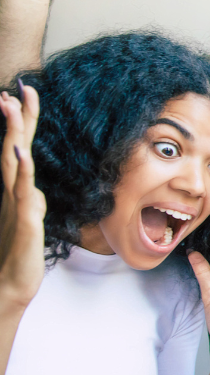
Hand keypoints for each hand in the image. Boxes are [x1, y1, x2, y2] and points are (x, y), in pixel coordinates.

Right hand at [0, 83, 45, 309]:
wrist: (10, 285)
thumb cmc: (18, 254)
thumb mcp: (28, 222)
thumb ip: (30, 203)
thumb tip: (35, 191)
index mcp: (14, 191)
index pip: (17, 149)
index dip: (21, 124)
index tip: (24, 96)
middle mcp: (11, 192)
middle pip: (13, 147)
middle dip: (17, 118)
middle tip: (19, 89)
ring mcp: (15, 204)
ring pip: (14, 162)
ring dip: (14, 133)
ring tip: (13, 106)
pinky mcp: (24, 220)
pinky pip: (22, 191)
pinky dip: (22, 170)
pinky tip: (21, 152)